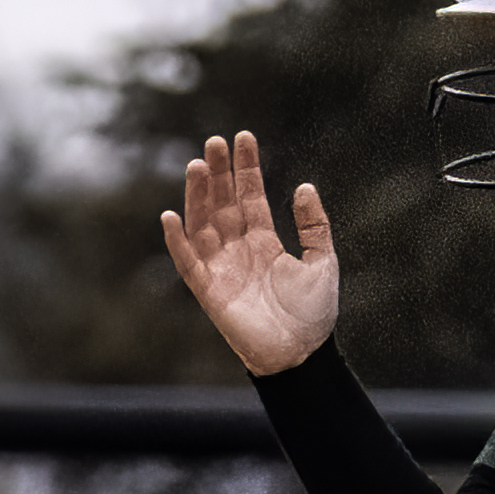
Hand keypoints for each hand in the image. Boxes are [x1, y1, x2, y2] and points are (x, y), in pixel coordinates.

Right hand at [158, 131, 342, 377]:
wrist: (302, 355)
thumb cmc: (313, 314)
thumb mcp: (323, 261)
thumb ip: (314, 225)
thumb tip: (305, 186)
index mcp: (264, 241)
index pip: (250, 197)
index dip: (246, 169)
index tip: (243, 138)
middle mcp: (238, 249)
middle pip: (223, 203)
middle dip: (218, 173)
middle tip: (215, 142)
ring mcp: (221, 267)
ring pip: (203, 223)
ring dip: (197, 196)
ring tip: (197, 165)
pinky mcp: (208, 289)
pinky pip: (188, 261)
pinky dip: (177, 240)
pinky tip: (171, 215)